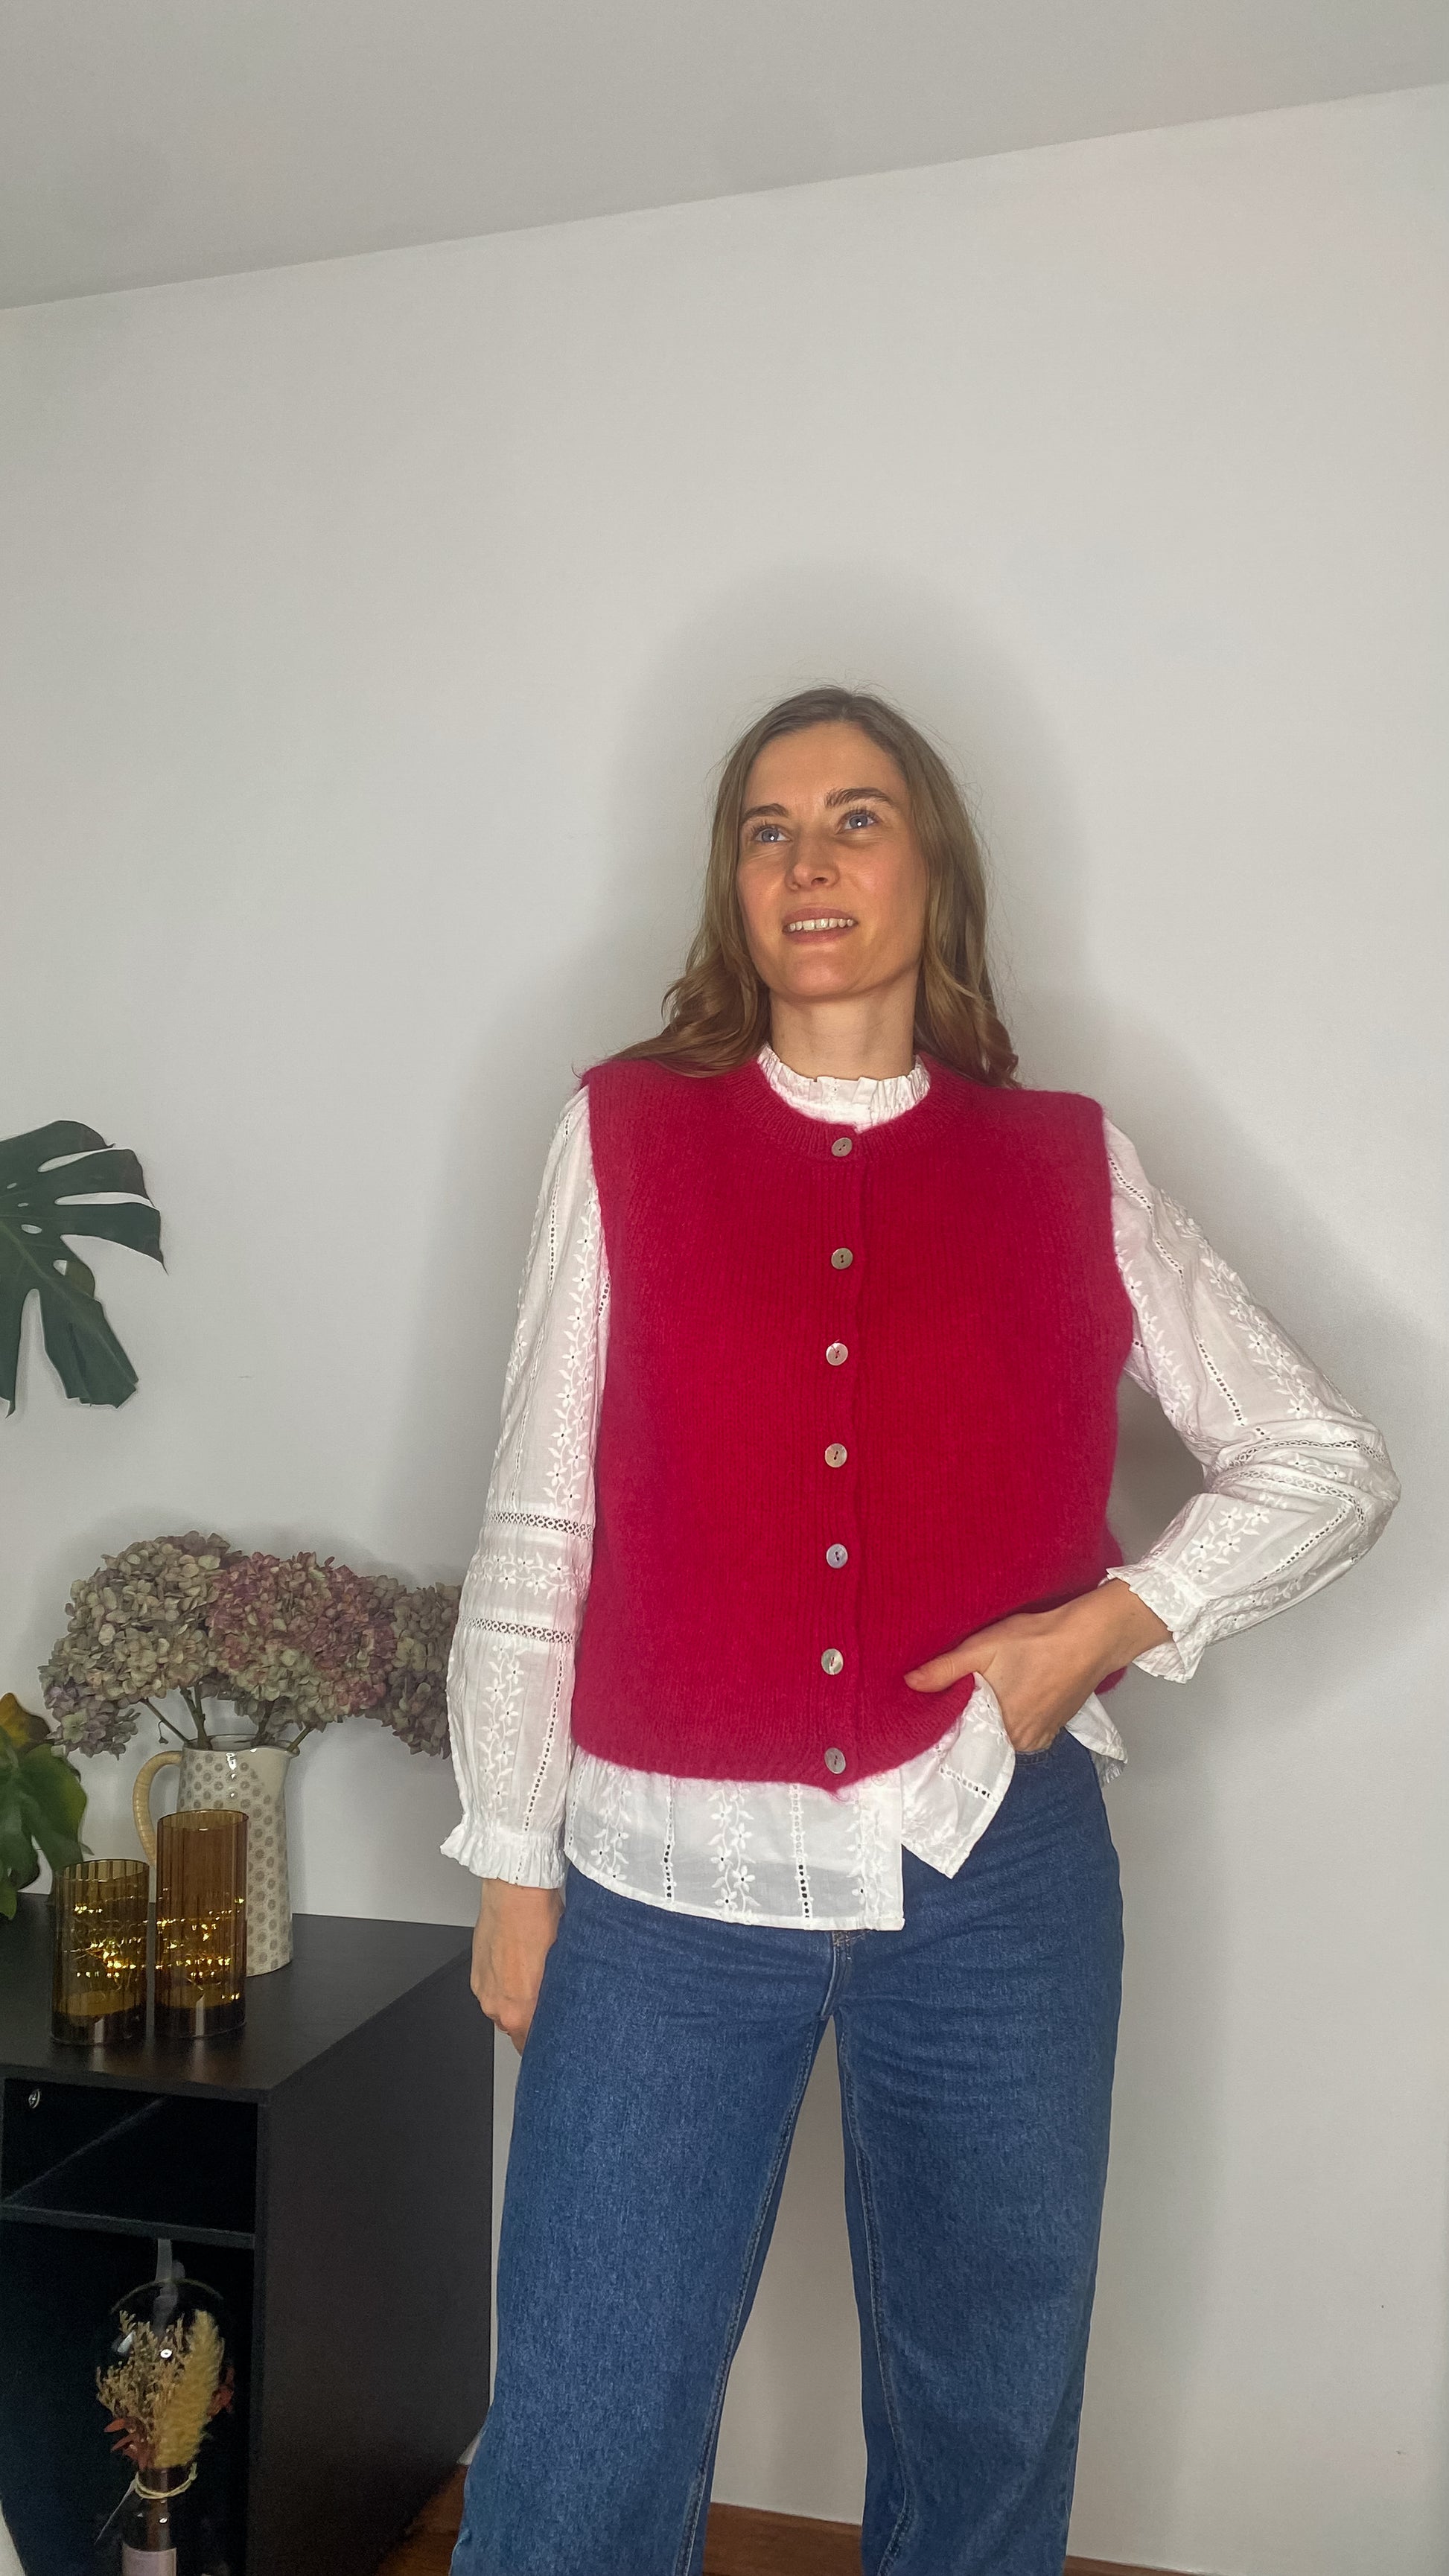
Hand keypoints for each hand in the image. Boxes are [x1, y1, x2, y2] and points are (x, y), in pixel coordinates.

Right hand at [470, 1878, 563, 2052]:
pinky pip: (490, 1989)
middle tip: (545, 2000)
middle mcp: (496, 2004)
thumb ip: (555, 1996)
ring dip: (514, 2000)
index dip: (543, 2042)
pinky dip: (501, 1983)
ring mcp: (482, 1988)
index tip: (550, 2038)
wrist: (514, 1892)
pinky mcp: (475, 1973)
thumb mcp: (560, 1966)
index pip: (529, 2045)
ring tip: (529, 1976)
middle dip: (529, 2019)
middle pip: (514, 2028)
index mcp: (520, 2010)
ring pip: (501, 2008)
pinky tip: (515, 1964)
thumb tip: (562, 2005)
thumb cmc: (540, 1921)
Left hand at [903, 1583, 1172, 1754]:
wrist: (1091, 1637)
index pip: (961, 1740)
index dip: (944, 1726)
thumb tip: (908, 1684)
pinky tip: (1007, 1693)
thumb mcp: (982, 1649)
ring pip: (1000, 1733)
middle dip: (966, 1719)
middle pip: (980, 1738)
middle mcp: (1021, 1744)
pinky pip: (1020, 1729)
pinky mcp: (1053, 1728)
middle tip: (955, 1694)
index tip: (929, 1714)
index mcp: (1001, 1730)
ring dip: (989, 1717)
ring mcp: (1040, 1738)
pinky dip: (1010, 1716)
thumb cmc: (1037, 1641)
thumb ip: (944, 1670)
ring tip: (983, 1691)